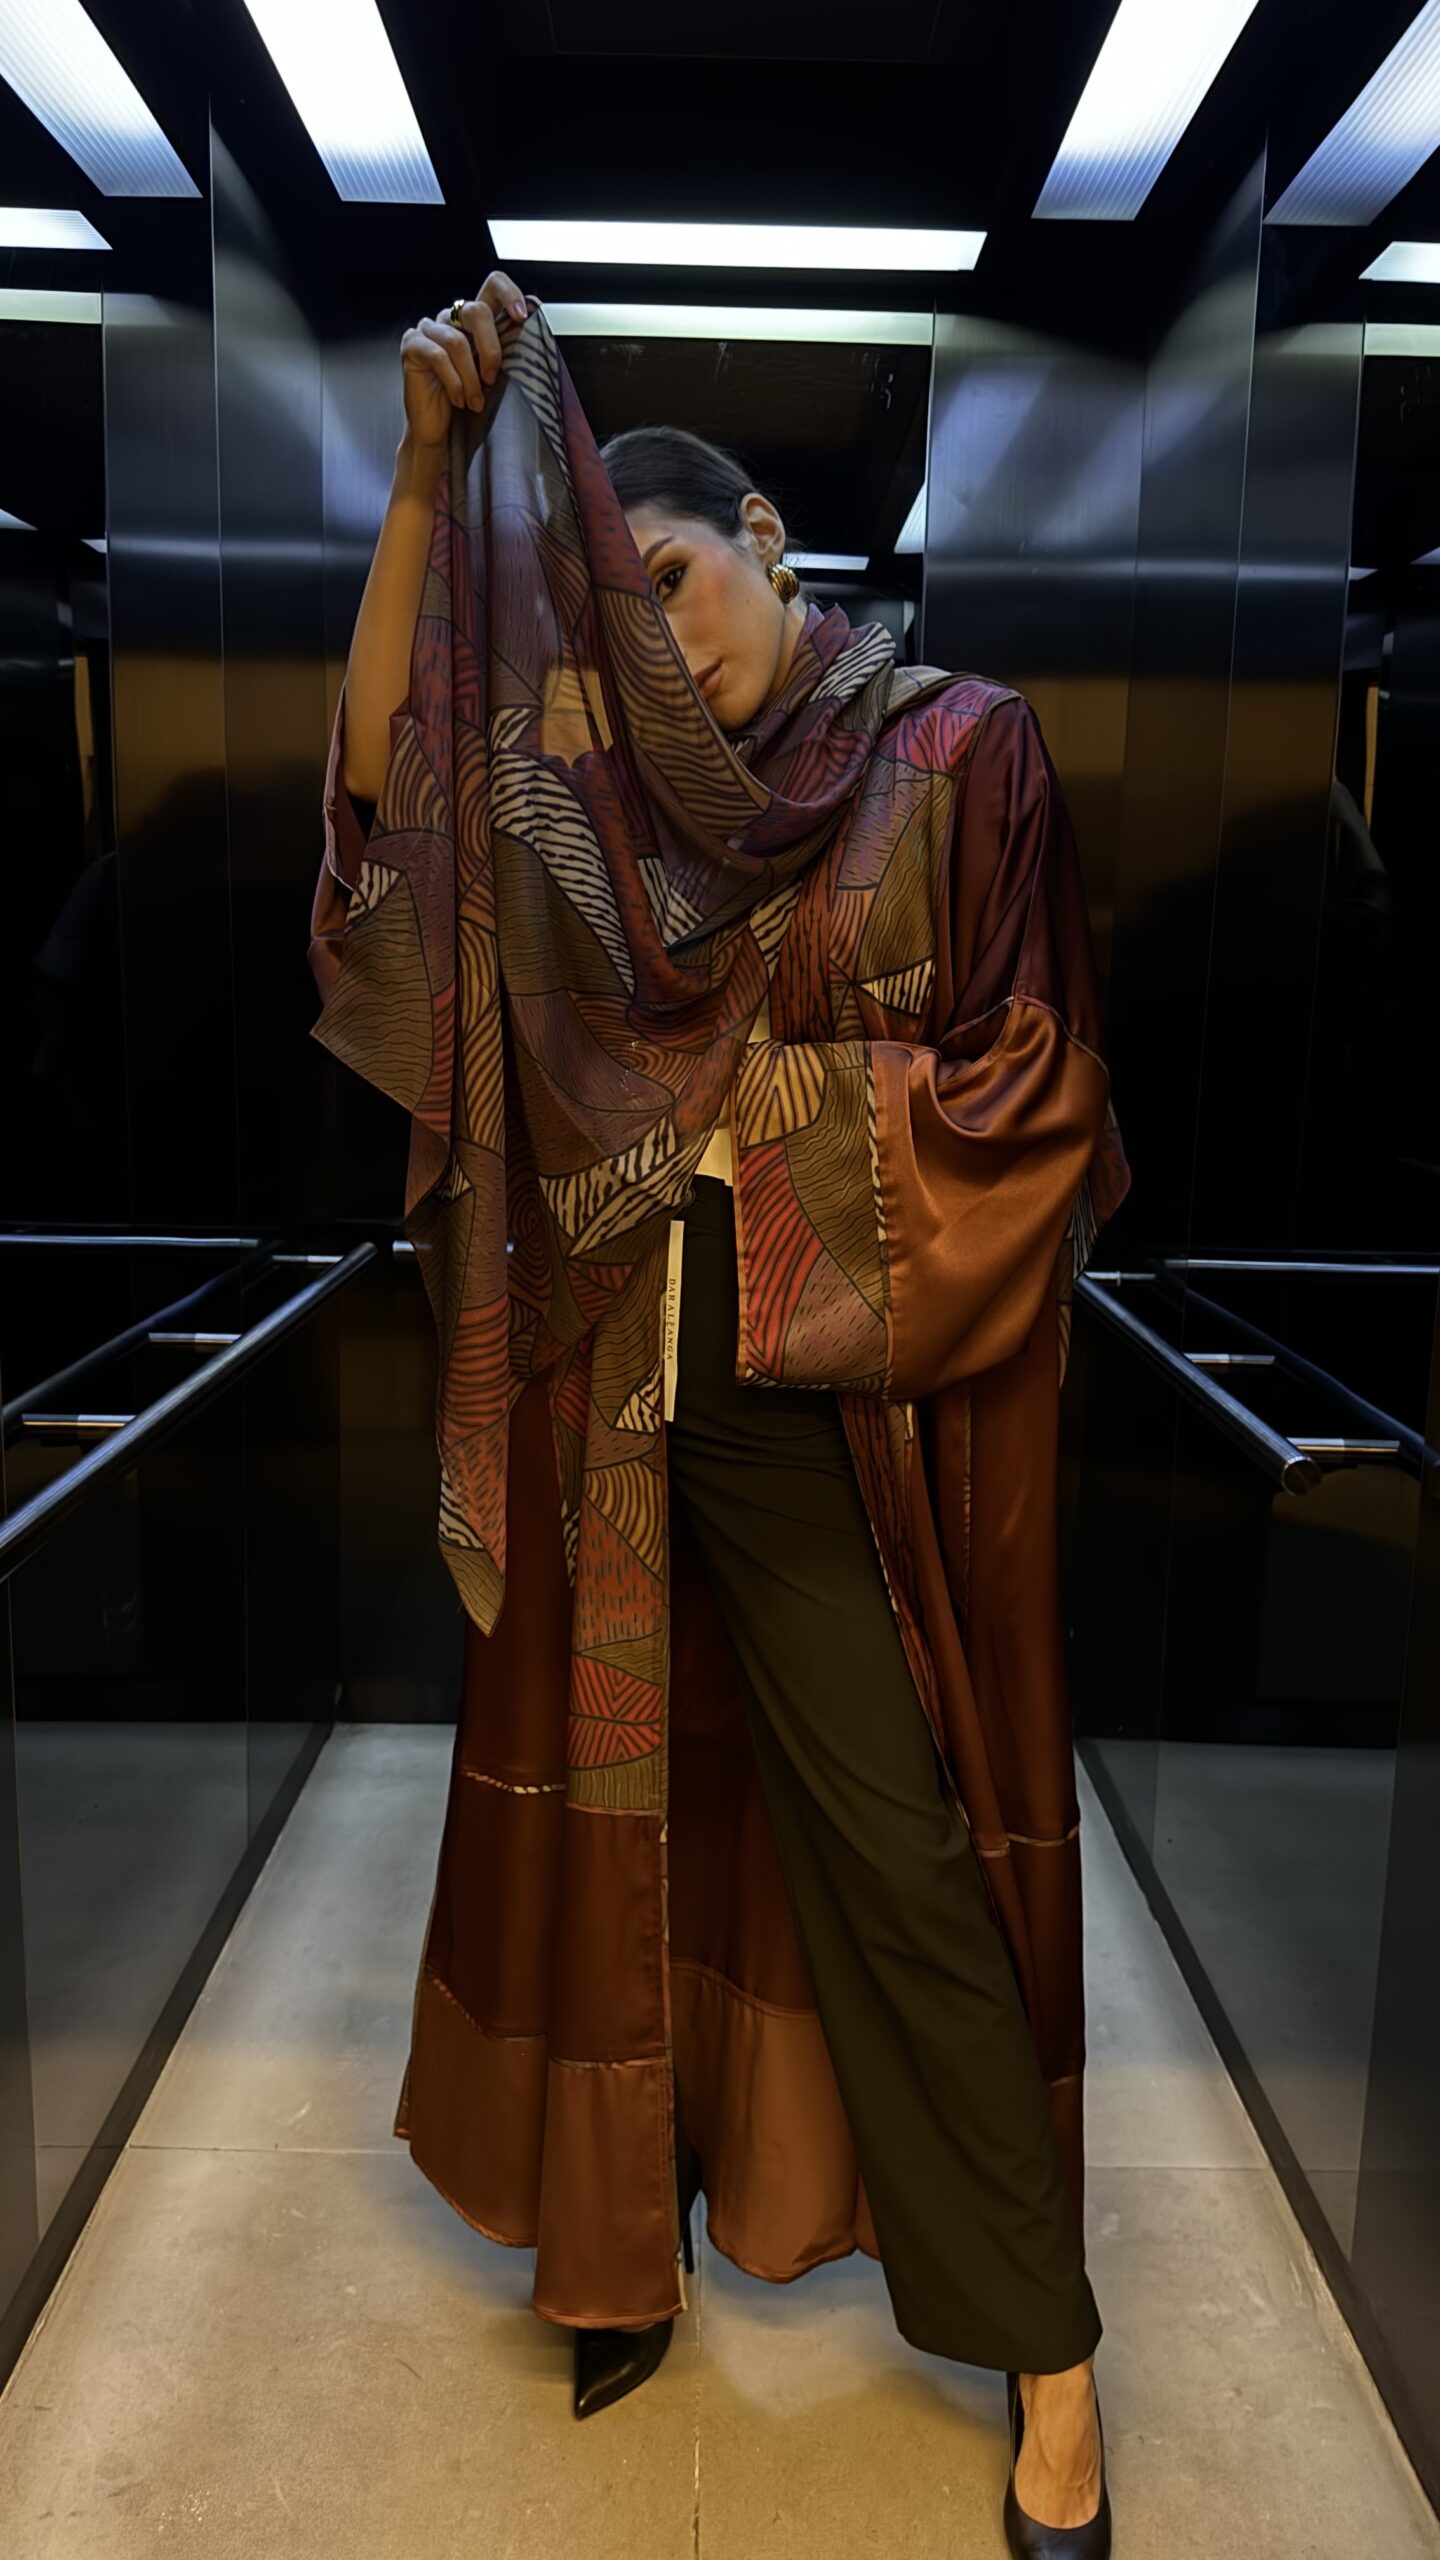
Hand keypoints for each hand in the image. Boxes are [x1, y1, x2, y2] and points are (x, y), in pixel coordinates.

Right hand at [400, 270, 531, 449]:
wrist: (438, 431)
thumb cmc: (468, 403)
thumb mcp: (494, 374)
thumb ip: (507, 352)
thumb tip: (534, 340)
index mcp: (474, 320)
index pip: (492, 286)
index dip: (509, 294)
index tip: (521, 317)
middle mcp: (451, 318)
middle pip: (476, 311)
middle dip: (490, 348)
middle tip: (492, 378)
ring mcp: (429, 328)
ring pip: (457, 341)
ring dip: (471, 378)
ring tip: (475, 402)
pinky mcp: (412, 344)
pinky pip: (438, 355)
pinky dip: (453, 381)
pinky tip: (458, 400)